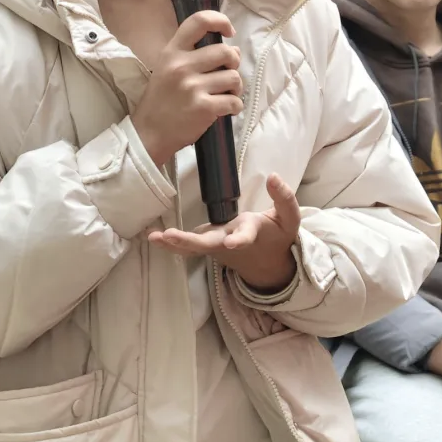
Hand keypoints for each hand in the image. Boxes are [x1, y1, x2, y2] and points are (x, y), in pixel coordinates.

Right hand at [131, 11, 242, 168]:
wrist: (149, 133)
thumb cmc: (160, 100)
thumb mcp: (167, 69)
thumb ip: (193, 56)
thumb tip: (232, 50)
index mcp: (172, 52)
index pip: (199, 21)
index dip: (221, 21)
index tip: (229, 32)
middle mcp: (181, 66)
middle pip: (225, 52)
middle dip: (233, 63)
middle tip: (227, 73)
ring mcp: (193, 87)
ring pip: (233, 77)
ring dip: (235, 87)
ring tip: (225, 94)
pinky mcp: (204, 107)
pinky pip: (234, 101)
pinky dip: (235, 106)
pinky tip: (226, 109)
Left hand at [149, 174, 300, 292]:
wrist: (269, 265)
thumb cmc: (278, 236)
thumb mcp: (289, 218)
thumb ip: (284, 198)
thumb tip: (274, 176)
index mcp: (251, 234)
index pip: (246, 236)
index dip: (239, 239)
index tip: (231, 243)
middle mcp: (229, 242)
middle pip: (207, 244)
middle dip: (188, 241)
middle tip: (169, 236)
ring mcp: (216, 246)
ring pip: (193, 248)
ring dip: (173, 244)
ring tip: (153, 237)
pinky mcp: (208, 246)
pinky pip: (188, 248)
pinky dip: (170, 244)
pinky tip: (152, 237)